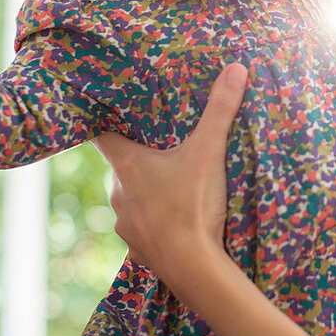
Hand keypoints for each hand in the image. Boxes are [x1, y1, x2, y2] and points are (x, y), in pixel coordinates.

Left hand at [93, 62, 247, 283]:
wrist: (194, 268)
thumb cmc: (194, 205)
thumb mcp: (209, 152)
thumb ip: (220, 110)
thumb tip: (235, 67)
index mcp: (127, 165)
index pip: (100, 135)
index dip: (104, 122)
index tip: (109, 112)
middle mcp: (118, 193)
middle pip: (121, 166)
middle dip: (140, 157)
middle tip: (163, 148)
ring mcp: (125, 223)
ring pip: (131, 198)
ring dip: (148, 191)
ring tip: (174, 186)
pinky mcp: (138, 248)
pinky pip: (141, 228)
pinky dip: (154, 221)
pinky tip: (175, 219)